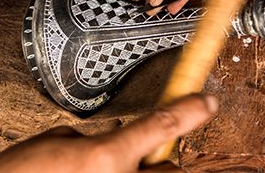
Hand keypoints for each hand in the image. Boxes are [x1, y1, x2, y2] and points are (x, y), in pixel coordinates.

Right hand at [0, 94, 217, 172]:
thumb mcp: (56, 141)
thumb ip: (96, 141)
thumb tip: (117, 145)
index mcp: (106, 157)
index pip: (163, 124)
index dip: (191, 109)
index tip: (208, 100)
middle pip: (171, 170)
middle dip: (162, 161)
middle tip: (141, 155)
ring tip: (113, 171)